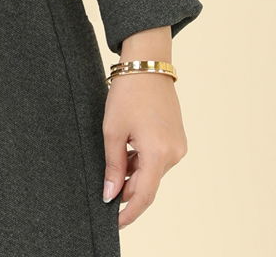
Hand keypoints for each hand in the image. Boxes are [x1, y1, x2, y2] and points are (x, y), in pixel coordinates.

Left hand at [102, 71, 188, 229]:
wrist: (147, 64)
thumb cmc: (128, 93)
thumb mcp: (113, 130)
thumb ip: (113, 166)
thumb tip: (110, 195)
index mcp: (158, 153)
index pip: (144, 196)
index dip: (129, 212)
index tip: (115, 222)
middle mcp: (174, 153)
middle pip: (149, 184)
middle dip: (128, 190)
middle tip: (107, 187)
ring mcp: (178, 146)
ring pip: (153, 172)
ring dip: (135, 173)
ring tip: (116, 155)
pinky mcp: (178, 138)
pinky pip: (159, 159)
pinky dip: (143, 161)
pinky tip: (129, 148)